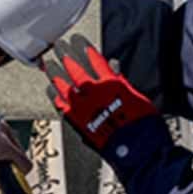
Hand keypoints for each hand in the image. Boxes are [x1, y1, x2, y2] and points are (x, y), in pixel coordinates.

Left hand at [0, 121, 31, 187]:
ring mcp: (0, 123)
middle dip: (11, 164)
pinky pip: (3, 135)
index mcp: (4, 145)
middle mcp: (5, 131)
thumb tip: (5, 191)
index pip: (26, 164)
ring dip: (4, 154)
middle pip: (20, 153)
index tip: (11, 180)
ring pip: (11, 144)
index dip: (20, 175)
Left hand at [44, 34, 157, 150]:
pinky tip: (51, 91)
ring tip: (49, 66)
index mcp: (112, 84)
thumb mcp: (138, 98)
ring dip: (56, 75)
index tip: (80, 43)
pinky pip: (62, 107)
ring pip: (65, 87)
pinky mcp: (78, 123)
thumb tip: (114, 70)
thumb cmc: (143, 126)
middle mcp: (95, 94)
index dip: (88, 51)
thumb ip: (122, 83)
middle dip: (67, 57)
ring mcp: (84, 108)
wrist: (137, 150)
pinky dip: (56, 98)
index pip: (97, 62)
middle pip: (76, 71)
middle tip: (59, 48)